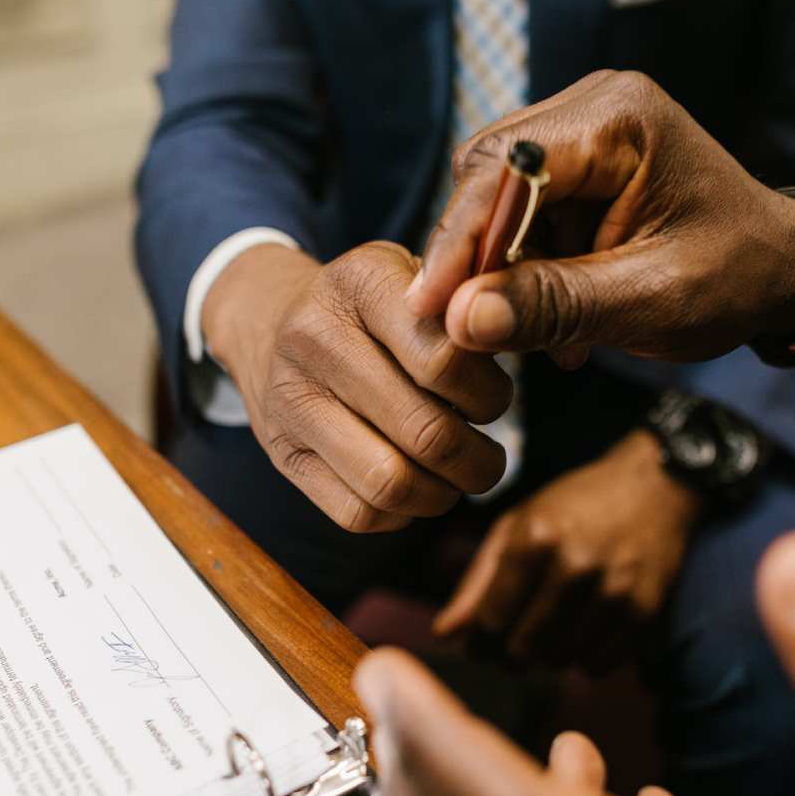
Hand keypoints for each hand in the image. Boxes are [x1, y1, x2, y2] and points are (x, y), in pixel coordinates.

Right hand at [203, 241, 511, 531]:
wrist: (275, 324)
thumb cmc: (379, 309)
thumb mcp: (423, 281)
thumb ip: (473, 306)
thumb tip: (519, 335)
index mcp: (362, 283)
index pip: (445, 362)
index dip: (488, 395)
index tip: (493, 398)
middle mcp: (315, 337)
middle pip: (426, 433)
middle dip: (478, 459)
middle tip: (490, 456)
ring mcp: (290, 400)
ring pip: (390, 483)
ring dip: (443, 494)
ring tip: (456, 476)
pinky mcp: (281, 453)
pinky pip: (358, 513)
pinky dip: (401, 514)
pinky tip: (414, 487)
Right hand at [406, 70, 794, 362]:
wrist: (787, 270)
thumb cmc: (738, 279)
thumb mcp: (650, 301)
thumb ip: (554, 306)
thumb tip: (459, 321)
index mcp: (619, 119)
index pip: (504, 169)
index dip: (459, 240)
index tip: (426, 308)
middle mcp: (594, 105)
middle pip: (487, 175)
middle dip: (476, 256)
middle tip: (466, 328)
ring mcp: (585, 128)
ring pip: (496, 197)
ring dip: (503, 267)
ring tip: (537, 333)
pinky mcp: (579, 162)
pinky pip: (522, 210)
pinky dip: (526, 265)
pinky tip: (554, 315)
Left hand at [433, 430, 697, 671]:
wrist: (654, 485)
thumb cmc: (574, 504)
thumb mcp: (517, 526)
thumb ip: (477, 582)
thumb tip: (444, 635)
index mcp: (534, 539)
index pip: (491, 623)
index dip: (480, 643)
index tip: (481, 644)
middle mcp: (573, 566)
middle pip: (523, 650)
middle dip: (512, 654)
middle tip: (515, 642)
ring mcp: (613, 590)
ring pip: (561, 662)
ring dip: (549, 656)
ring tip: (552, 630)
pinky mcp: (645, 610)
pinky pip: (600, 665)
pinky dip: (585, 660)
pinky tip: (584, 632)